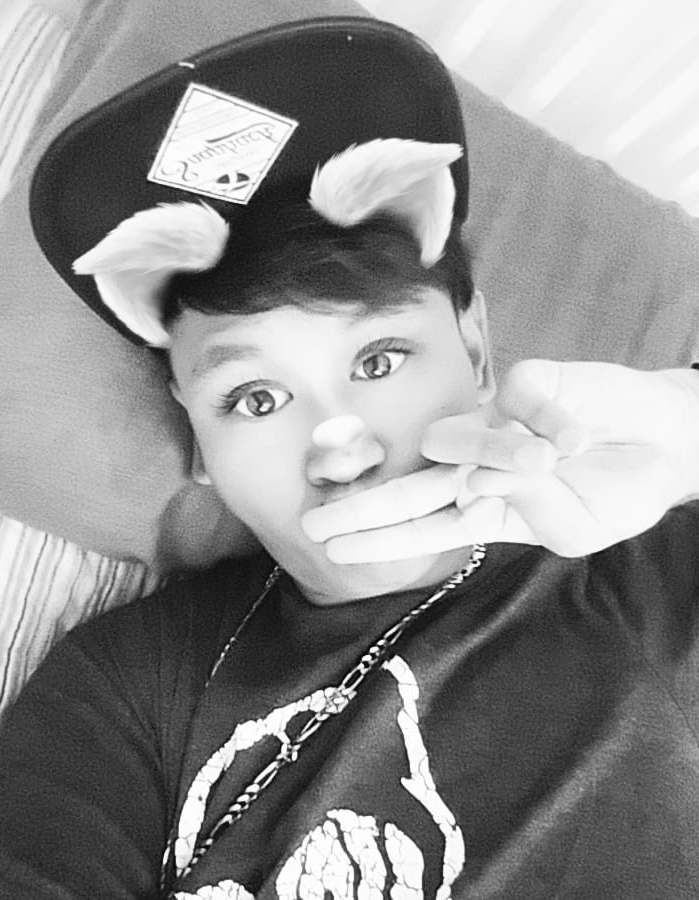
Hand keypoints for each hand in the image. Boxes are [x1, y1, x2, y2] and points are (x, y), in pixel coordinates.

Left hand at [302, 360, 698, 560]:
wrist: (667, 445)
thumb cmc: (616, 492)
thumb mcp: (575, 527)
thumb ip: (524, 505)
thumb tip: (474, 479)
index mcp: (488, 507)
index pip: (421, 526)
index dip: (379, 538)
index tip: (332, 548)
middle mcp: (480, 466)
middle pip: (413, 487)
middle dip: (366, 508)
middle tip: (316, 524)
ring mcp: (499, 425)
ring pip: (463, 441)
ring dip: (493, 453)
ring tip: (550, 459)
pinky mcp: (527, 386)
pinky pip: (523, 407)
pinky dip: (554, 428)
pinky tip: (580, 438)